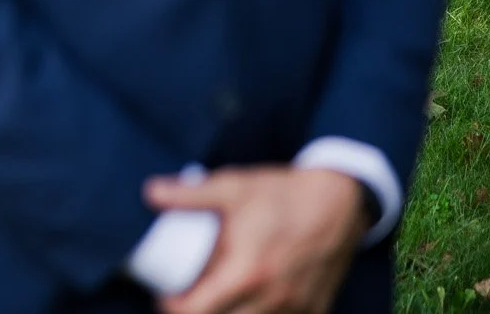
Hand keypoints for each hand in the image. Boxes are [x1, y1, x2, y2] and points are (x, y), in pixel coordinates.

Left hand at [149, 166, 369, 313]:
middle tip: (186, 296)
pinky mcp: (314, 309)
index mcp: (245, 274)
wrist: (340, 202)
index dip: (172, 307)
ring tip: (217, 297)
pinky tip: (249, 301)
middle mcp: (271, 299)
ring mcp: (295, 308)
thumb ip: (188, 194)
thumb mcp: (231, 187)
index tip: (163, 296)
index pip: (195, 311)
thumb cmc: (283, 194)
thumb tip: (149, 192)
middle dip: (198, 313)